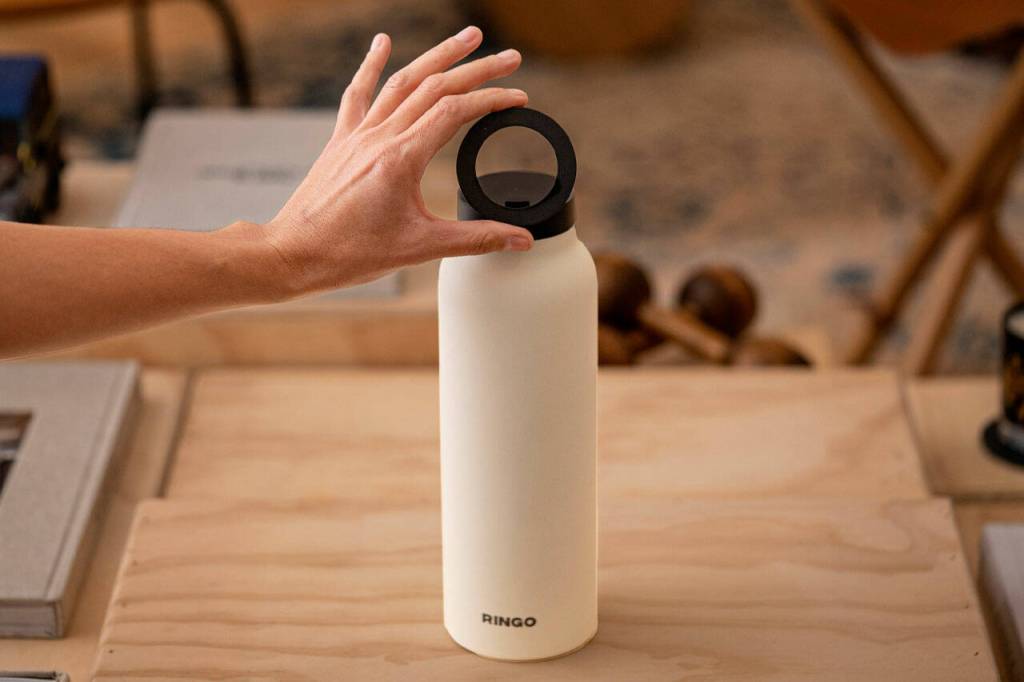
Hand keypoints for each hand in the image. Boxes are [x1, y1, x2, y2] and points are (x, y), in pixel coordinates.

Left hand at [259, 26, 532, 296]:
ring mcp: (358, 135)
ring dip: (437, 56)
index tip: (518, 97)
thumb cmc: (350, 254)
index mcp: (401, 159)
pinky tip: (381, 41)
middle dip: (477, 68)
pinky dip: (371, 65)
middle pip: (435, 86)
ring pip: (402, 81)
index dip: (492, 99)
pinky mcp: (341, 141)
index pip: (455, 112)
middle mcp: (379, 137)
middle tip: (510, 57)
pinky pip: (359, 94)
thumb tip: (521, 240)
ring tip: (467, 38)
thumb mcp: (421, 249)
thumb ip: (476, 239)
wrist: (294, 254)